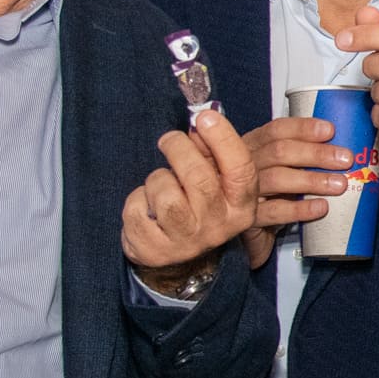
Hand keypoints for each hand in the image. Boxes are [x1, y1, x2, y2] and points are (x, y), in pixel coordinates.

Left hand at [123, 108, 257, 291]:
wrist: (183, 261)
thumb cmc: (198, 209)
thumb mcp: (215, 181)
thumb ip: (210, 150)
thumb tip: (201, 119)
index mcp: (241, 206)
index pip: (240, 169)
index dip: (223, 138)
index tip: (204, 116)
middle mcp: (219, 226)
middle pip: (198, 177)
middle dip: (178, 149)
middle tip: (169, 140)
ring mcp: (187, 242)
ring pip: (166, 194)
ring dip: (157, 179)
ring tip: (161, 186)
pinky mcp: (155, 250)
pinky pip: (138, 209)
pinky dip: (137, 200)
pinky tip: (147, 208)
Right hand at [238, 115, 354, 267]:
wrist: (246, 229)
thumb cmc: (267, 193)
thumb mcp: (280, 168)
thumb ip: (302, 154)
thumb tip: (340, 148)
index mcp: (253, 146)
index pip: (277, 130)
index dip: (304, 128)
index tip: (330, 130)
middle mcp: (246, 165)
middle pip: (280, 152)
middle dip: (316, 154)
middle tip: (345, 159)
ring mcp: (243, 191)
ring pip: (278, 179)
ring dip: (312, 180)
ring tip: (339, 184)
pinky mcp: (248, 218)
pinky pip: (275, 212)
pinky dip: (300, 209)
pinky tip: (320, 207)